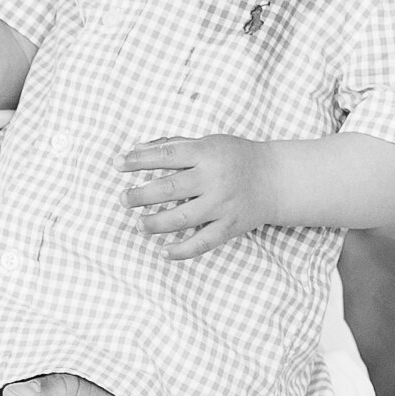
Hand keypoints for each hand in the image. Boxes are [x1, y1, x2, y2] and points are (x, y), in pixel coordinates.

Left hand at [124, 134, 275, 253]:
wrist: (276, 180)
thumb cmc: (237, 157)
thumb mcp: (208, 142)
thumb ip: (174, 145)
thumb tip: (137, 150)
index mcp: (207, 154)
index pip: (166, 155)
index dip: (139, 160)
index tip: (118, 165)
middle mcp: (214, 179)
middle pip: (169, 188)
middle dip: (140, 195)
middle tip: (123, 200)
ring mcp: (222, 205)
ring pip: (182, 218)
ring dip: (155, 223)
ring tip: (140, 225)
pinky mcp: (230, 226)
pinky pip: (203, 242)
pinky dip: (183, 250)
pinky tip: (164, 253)